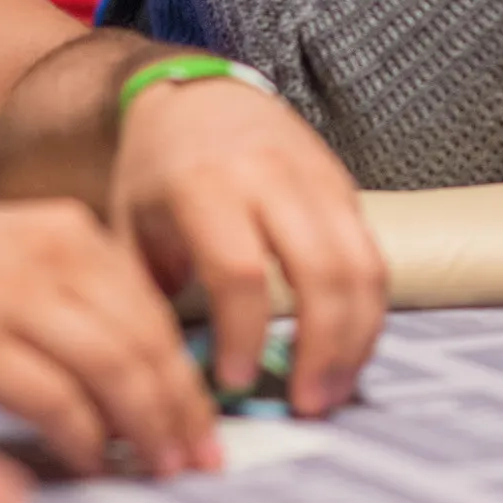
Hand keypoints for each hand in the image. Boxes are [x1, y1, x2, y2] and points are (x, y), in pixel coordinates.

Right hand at [0, 205, 217, 477]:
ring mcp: (10, 295)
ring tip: (159, 468)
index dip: (187, 374)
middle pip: (144, 339)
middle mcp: (51, 254)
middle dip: (181, 407)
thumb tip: (141, 386)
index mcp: (72, 232)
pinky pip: (51, 397)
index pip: (154, 310)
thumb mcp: (18, 267)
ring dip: (146, 427)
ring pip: (112, 366)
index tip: (206, 425)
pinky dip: (82, 436)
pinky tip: (92, 463)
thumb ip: (77, 304)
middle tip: (199, 460)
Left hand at [112, 79, 387, 414]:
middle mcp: (270, 175)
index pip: (239, 271)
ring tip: (332, 391)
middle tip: (305, 406)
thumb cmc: (155, 173)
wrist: (197, 95)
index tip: (233, 384)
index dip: (243, 335)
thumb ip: (146, 299)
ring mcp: (317, 177)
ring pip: (361, 265)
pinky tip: (348, 354)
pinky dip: (369, 313)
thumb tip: (168, 385)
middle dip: (319, 348)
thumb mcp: (129, 226)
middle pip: (319, 270)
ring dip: (355, 339)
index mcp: (207, 185)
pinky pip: (372, 256)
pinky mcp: (344, 185)